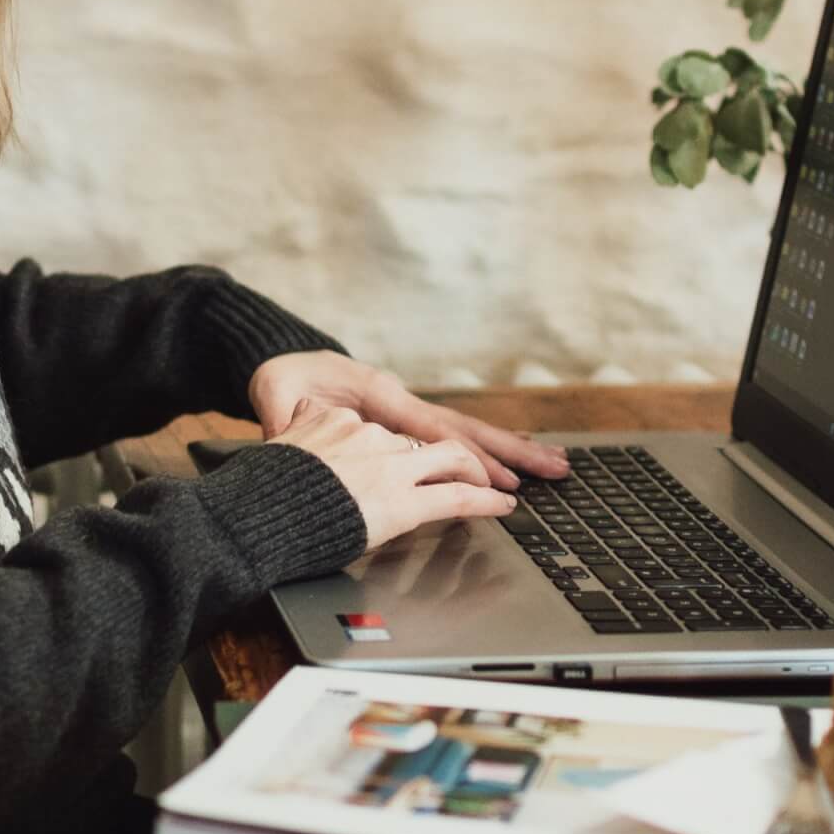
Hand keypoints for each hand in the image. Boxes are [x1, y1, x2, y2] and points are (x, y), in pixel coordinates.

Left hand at [247, 351, 570, 491]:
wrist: (284, 354)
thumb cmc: (282, 375)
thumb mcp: (277, 395)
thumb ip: (290, 420)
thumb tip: (292, 440)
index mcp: (380, 394)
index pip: (434, 431)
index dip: (470, 457)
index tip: (503, 480)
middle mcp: (403, 400)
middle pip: (467, 428)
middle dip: (513, 451)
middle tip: (557, 468)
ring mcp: (408, 409)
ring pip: (468, 431)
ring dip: (512, 448)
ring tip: (554, 464)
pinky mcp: (406, 419)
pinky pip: (454, 435)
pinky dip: (488, 447)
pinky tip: (515, 458)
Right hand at [268, 399, 517, 550]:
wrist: (254, 503)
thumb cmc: (260, 481)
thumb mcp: (279, 439)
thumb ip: (294, 430)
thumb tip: (290, 429)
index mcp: (345, 420)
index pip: (394, 428)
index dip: (419, 440)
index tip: (431, 450)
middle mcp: (374, 434)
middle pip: (438, 432)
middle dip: (480, 446)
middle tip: (515, 454)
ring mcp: (391, 463)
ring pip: (456, 456)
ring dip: (489, 469)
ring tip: (513, 480)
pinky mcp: (401, 498)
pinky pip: (456, 496)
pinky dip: (485, 499)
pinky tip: (503, 503)